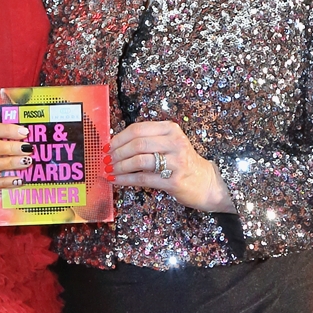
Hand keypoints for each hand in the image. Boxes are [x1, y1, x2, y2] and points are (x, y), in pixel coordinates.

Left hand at [109, 120, 234, 213]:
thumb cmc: (182, 162)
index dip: (119, 138)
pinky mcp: (173, 180)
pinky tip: (116, 180)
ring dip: (120, 166)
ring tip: (110, 170)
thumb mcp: (169, 144)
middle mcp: (175, 142)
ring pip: (139, 160)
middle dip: (117, 152)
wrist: (206, 183)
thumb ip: (148, 140)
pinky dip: (126, 179)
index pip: (138, 129)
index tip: (107, 146)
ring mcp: (175, 161)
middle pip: (137, 144)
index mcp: (171, 129)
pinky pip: (143, 178)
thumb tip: (115, 143)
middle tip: (106, 159)